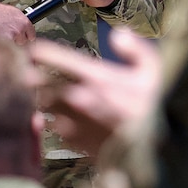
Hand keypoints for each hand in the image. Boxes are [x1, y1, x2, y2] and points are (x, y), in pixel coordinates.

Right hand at [0, 0, 35, 44]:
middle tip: (7, 38)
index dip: (25, 38)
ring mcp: (12, 36)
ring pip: (14, 47)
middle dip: (16, 42)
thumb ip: (20, 23)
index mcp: (24, 21)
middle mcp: (20, 28)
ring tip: (0, 38)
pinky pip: (6, 50)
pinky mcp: (3, 42)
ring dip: (8, 46)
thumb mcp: (11, 13)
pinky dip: (1, 48)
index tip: (22, 39)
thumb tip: (24, 31)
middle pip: (23, 43)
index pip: (32, 36)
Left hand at [28, 28, 160, 157]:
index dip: (42, 52)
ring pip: (46, 106)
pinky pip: (55, 127)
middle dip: (36, 78)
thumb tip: (118, 34)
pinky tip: (70, 119)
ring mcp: (74, 121)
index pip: (56, 58)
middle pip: (41, 84)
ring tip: (51, 97)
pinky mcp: (74, 142)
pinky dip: (58, 121)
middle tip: (32, 75)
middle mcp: (80, 98)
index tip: (34, 50)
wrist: (155, 153)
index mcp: (97, 77)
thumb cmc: (155, 110)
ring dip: (45, 100)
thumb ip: (135, 49)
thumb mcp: (154, 71)